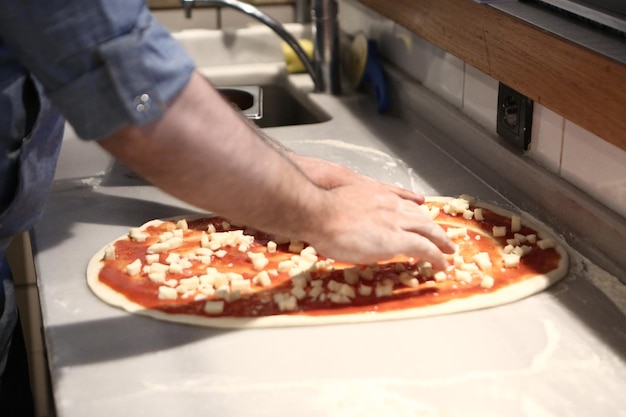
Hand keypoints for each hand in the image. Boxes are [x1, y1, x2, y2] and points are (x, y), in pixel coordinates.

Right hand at [291, 155, 454, 269]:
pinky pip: (425, 248)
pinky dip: (436, 256)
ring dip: (441, 242)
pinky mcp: (397, 239)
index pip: (405, 205)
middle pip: (421, 217)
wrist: (318, 212)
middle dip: (434, 228)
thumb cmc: (321, 211)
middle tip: (443, 238)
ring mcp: (395, 222)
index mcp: (378, 196)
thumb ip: (356, 210)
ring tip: (448, 251)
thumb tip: (356, 221)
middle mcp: (391, 206)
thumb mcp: (342, 202)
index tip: (422, 221)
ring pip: (428, 230)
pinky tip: (442, 264)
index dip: (417, 215)